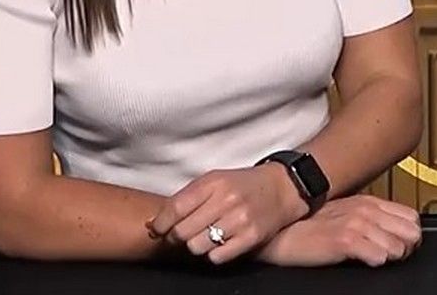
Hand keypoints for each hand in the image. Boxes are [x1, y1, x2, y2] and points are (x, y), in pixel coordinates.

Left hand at [146, 166, 307, 264]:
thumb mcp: (215, 180)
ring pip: (197, 246)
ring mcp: (240, 219)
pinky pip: (217, 257)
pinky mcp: (251, 237)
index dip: (161, 224)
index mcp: (214, 182)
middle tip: (181, 235)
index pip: (175, 208)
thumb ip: (186, 199)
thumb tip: (153, 224)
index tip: (158, 231)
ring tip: (204, 238)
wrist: (283, 188)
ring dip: (195, 246)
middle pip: (183, 231)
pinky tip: (219, 243)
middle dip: (176, 237)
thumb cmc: (243, 185)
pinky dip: (213, 254)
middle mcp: (227, 199)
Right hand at [257, 195, 421, 267]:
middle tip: (391, 254)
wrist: (282, 230)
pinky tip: (365, 260)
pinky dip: (375, 261)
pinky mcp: (345, 241)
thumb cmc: (311, 224)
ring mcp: (357, 225)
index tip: (401, 244)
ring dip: (390, 256)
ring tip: (375, 257)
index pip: (412, 218)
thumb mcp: (347, 213)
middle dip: (406, 247)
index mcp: (370, 202)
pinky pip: (378, 256)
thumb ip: (370, 218)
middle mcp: (367, 211)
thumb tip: (392, 232)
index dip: (410, 235)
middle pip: (411, 233)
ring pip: (398, 247)